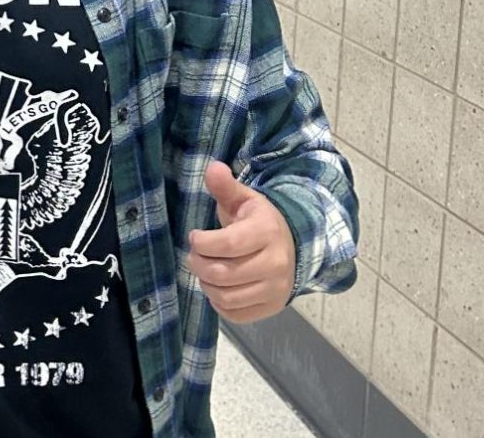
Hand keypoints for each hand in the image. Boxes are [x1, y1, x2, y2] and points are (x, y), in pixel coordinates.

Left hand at [186, 161, 294, 323]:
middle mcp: (276, 263)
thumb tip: (213, 168)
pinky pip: (236, 315)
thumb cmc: (258, 221)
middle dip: (199, 264)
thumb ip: (226, 186)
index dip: (204, 243)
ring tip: (203, 271)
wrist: (290, 246)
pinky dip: (219, 303)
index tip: (194, 237)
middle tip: (193, 256)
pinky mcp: (271, 308)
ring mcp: (275, 289)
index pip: (230, 244)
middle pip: (225, 273)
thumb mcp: (243, 200)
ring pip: (228, 297)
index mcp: (267, 232)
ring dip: (206, 285)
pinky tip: (217, 287)